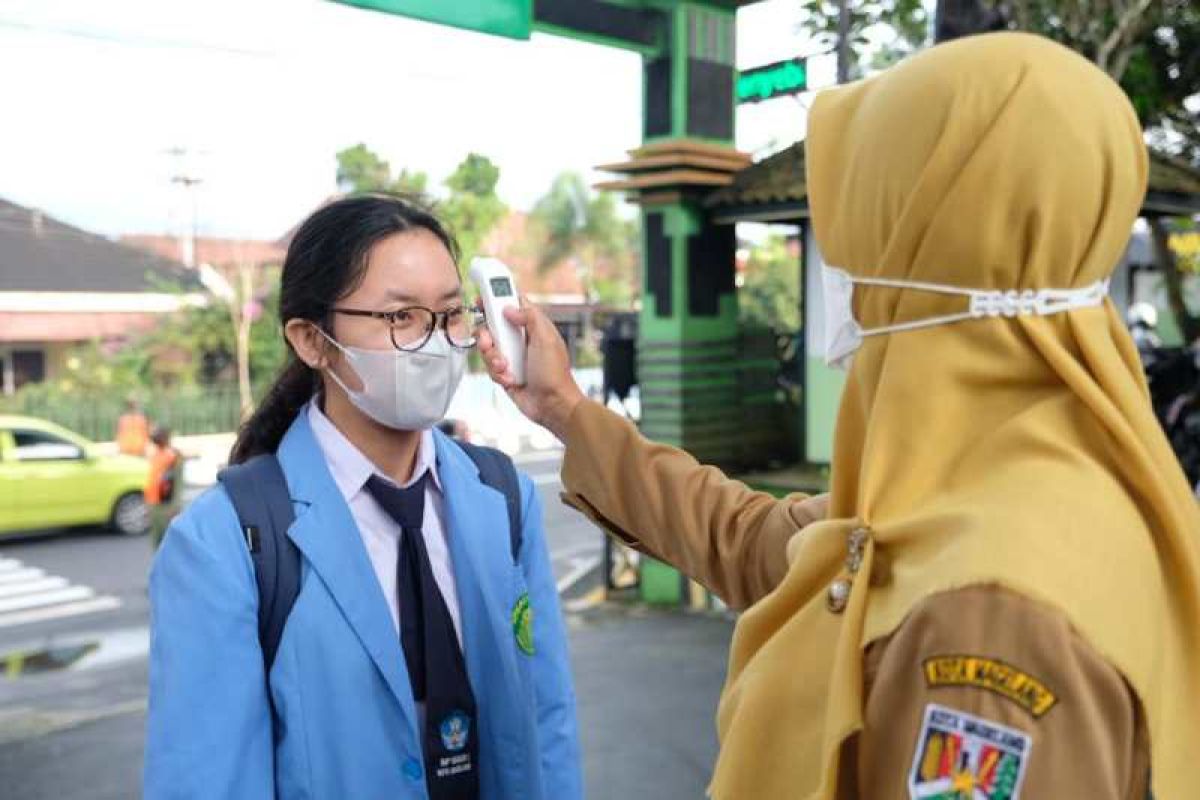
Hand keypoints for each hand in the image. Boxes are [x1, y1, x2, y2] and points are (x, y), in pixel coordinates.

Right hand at [477, 297, 584, 440]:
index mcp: (533, 326)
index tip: (482, 298)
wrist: (552, 405)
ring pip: (487, 347)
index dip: (497, 298)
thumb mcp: (546, 339)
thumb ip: (530, 317)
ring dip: (492, 358)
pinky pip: (489, 367)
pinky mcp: (505, 373)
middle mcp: (520, 339)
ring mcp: (512, 356)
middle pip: (492, 325)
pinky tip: (510, 379)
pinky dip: (497, 373)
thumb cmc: (554, 373)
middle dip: (487, 335)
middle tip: (490, 342)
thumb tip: (509, 308)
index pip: (512, 304)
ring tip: (505, 367)